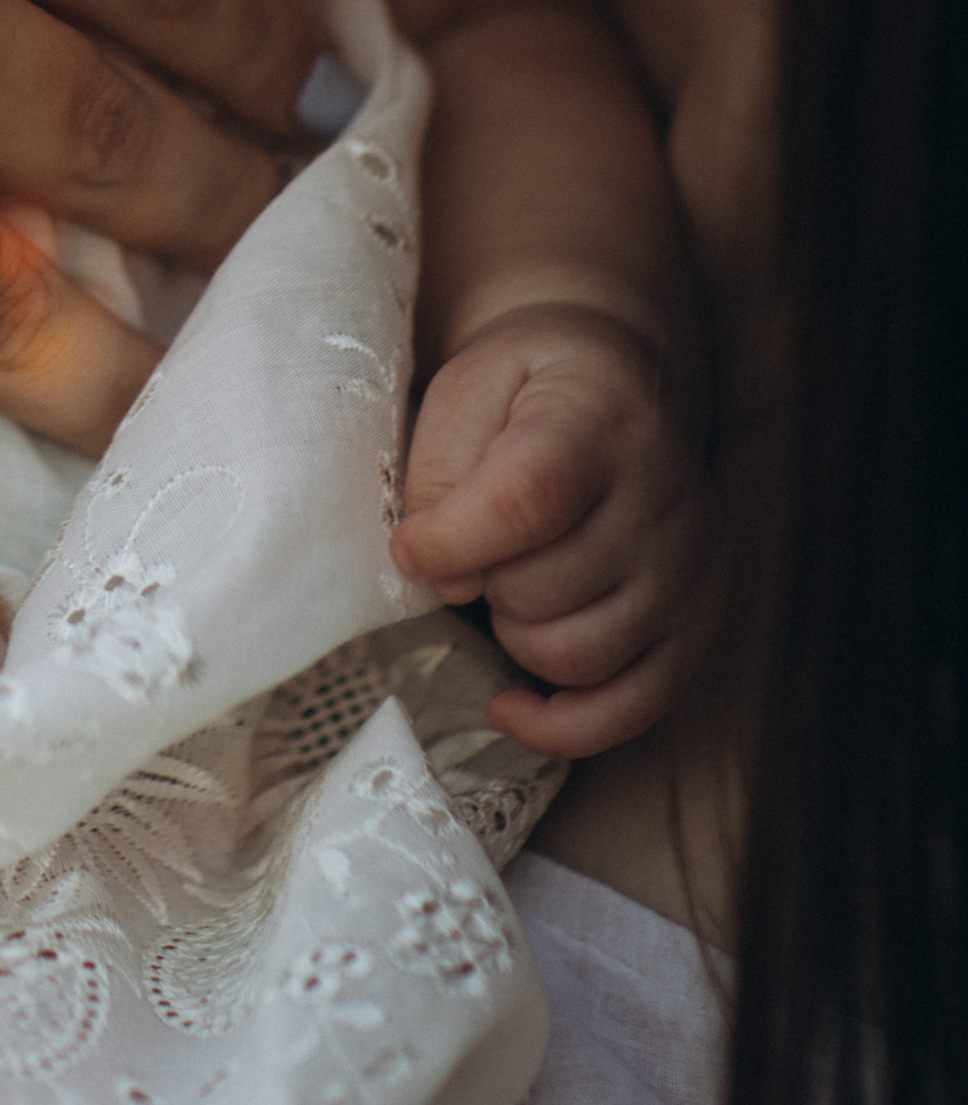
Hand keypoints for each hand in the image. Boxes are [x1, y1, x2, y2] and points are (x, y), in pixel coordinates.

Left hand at [390, 301, 710, 756]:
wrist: (621, 379)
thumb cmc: (528, 384)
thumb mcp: (467, 385)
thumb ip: (441, 469)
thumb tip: (440, 573)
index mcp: (597, 418)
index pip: (527, 498)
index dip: (452, 540)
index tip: (407, 547)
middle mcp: (662, 498)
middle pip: (546, 589)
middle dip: (482, 581)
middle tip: (472, 547)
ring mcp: (690, 570)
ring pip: (582, 657)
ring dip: (517, 637)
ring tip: (507, 584)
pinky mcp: (697, 624)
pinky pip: (635, 708)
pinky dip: (564, 726)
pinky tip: (511, 706)